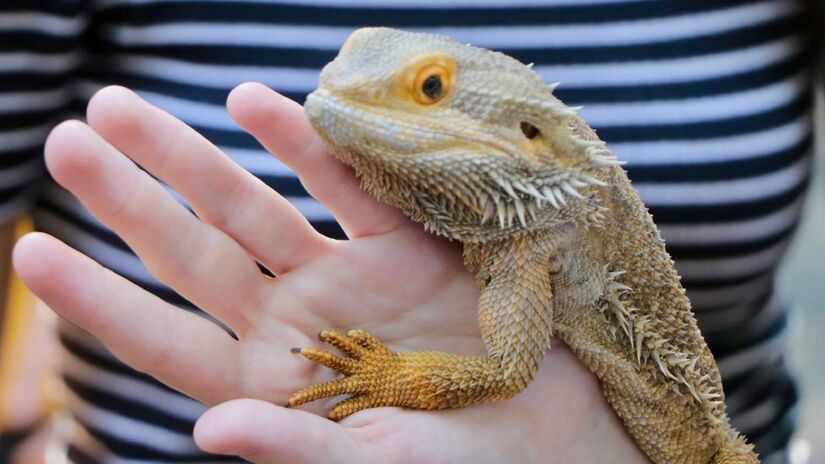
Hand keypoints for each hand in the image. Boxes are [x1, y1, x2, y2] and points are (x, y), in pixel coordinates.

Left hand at [13, 84, 646, 462]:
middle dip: (128, 199)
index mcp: (270, 384)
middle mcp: (292, 322)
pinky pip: (341, 186)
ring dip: (188, 158)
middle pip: (192, 254)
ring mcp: (341, 277)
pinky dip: (300, 145)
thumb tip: (207, 430)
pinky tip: (252, 103)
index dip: (99, 298)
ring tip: (120, 107)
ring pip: (249, 207)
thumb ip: (296, 452)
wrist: (551, 430)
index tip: (31, 250)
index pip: (164, 339)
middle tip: (65, 139)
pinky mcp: (397, 245)